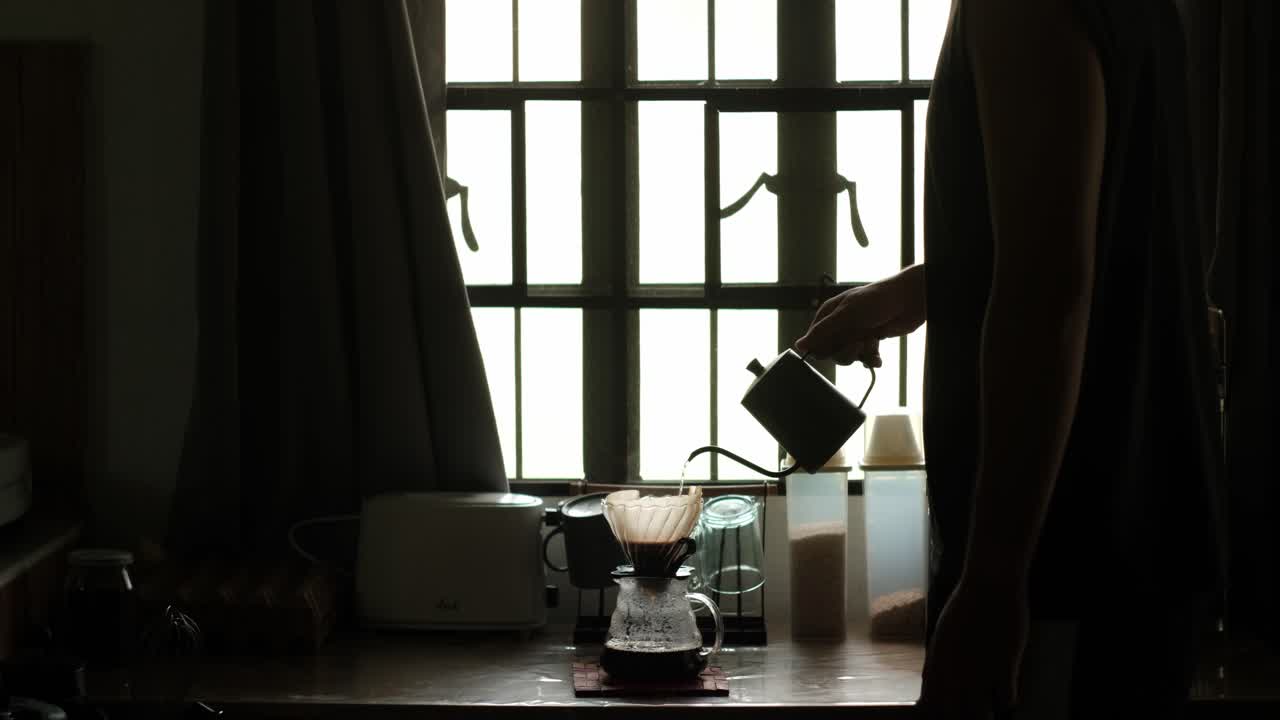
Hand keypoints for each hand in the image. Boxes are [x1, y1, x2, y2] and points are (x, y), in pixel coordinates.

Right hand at [795, 264, 925, 366]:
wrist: (909, 300)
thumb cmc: (877, 300)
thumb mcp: (846, 314)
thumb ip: (823, 331)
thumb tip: (799, 345)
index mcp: (830, 314)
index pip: (814, 340)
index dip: (822, 348)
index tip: (833, 348)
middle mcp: (841, 325)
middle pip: (830, 351)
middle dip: (845, 351)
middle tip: (857, 344)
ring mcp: (855, 333)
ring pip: (848, 356)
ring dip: (861, 353)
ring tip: (872, 342)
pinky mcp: (870, 341)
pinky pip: (865, 358)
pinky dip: (872, 359)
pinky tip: (878, 356)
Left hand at [917, 578, 1029, 718]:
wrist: (990, 584)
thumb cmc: (967, 605)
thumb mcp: (942, 634)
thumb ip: (938, 661)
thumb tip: (933, 681)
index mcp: (937, 662)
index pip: (930, 704)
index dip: (938, 712)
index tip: (948, 711)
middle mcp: (954, 671)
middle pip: (953, 714)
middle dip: (962, 716)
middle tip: (974, 708)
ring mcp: (979, 671)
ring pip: (980, 714)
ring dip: (986, 711)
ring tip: (990, 703)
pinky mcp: (1004, 666)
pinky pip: (1006, 701)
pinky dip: (1007, 701)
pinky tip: (1007, 691)